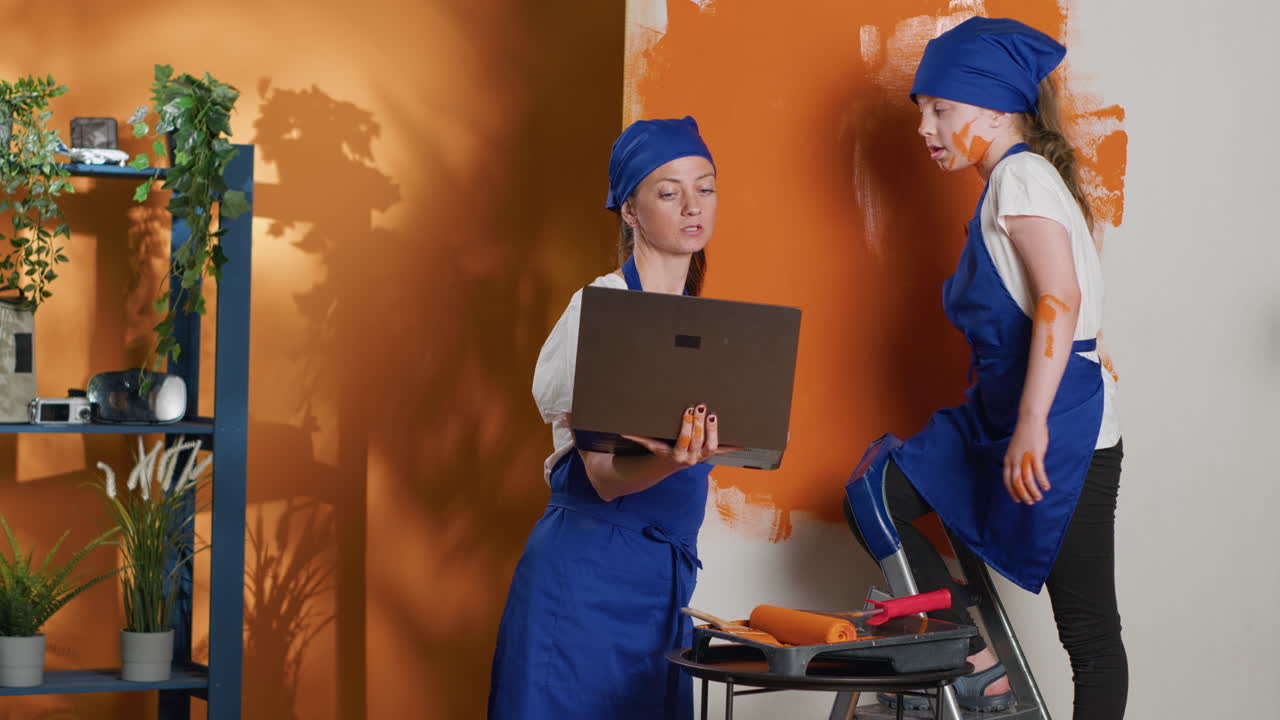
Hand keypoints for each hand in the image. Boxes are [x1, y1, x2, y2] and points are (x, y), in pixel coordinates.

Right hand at [622, 404, 741, 466]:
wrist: (668, 463)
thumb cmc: (659, 448)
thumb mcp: (649, 443)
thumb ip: (637, 437)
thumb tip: (623, 431)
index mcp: (676, 455)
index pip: (684, 440)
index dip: (688, 426)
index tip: (689, 411)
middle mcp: (691, 458)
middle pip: (699, 440)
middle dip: (701, 423)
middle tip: (701, 406)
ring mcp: (702, 457)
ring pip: (712, 445)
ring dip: (714, 429)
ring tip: (713, 414)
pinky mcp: (710, 454)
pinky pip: (723, 451)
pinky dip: (734, 446)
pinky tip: (743, 440)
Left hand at [1003, 418, 1049, 504]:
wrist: (1030, 421)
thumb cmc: (1024, 435)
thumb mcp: (1014, 450)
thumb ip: (1016, 461)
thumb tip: (1021, 473)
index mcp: (1008, 460)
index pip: (1007, 481)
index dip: (1012, 492)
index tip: (1017, 500)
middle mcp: (1014, 460)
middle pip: (1016, 483)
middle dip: (1023, 495)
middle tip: (1030, 502)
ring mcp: (1024, 458)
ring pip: (1027, 480)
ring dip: (1033, 491)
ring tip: (1039, 497)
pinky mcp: (1036, 455)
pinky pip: (1038, 472)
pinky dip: (1042, 481)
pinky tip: (1046, 487)